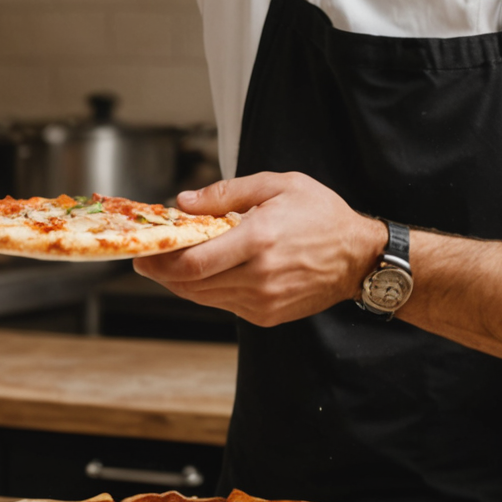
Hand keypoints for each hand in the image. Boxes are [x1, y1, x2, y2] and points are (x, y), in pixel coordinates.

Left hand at [133, 172, 386, 327]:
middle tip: (143, 261)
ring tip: (167, 266)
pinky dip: (207, 291)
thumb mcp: (277, 185)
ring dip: (181, 284)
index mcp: (259, 240)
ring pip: (205, 298)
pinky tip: (202, 274)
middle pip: (192, 285)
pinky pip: (225, 305)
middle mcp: (259, 276)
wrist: (360, 257)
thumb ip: (226, 193)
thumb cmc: (321, 215)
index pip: (195, 262)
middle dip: (161, 274)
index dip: (161, 261)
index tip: (142, 253)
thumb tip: (184, 202)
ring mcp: (264, 301)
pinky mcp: (268, 315)